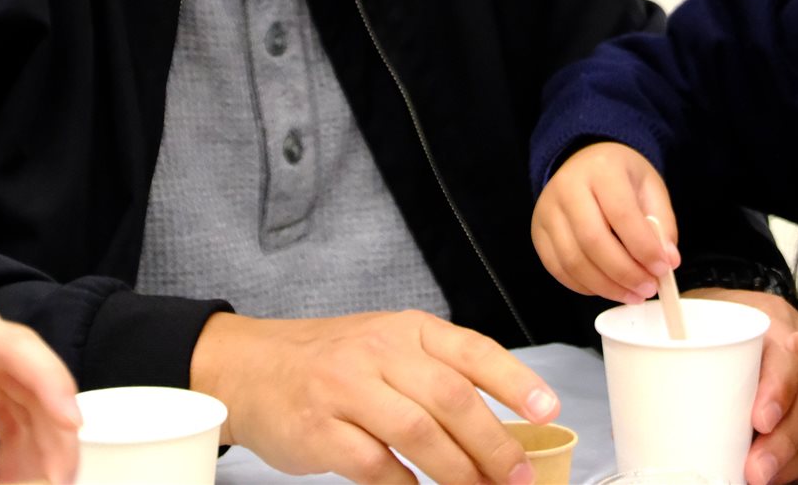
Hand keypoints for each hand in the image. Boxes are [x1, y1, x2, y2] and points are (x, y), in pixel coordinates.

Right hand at [190, 309, 560, 484]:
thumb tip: (504, 422)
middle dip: (494, 443)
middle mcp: (378, 352)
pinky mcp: (319, 430)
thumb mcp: (387, 345)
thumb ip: (437, 373)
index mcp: (406, 329)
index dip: (515, 381)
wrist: (249, 368)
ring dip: (458, 470)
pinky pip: (374, 464)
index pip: (472, 350)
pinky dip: (404, 484)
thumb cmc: (331, 361)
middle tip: (519, 475)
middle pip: (452, 398)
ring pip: (418, 432)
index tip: (547, 410)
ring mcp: (346, 389)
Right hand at [530, 142, 678, 303]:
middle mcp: (567, 187)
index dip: (643, 247)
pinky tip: (608, 287)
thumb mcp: (651, 188)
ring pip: (573, 261)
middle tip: (648, 289)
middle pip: (593, 241)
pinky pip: (558, 270)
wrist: (585, 162)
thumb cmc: (621, 177)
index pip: (621, 214)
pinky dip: (585, 286)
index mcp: (602, 170)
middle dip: (624, 273)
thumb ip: (662, 224)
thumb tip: (668, 261)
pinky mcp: (537, 233)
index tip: (662, 269)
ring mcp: (547, 211)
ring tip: (632, 294)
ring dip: (606, 286)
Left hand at [684, 289, 797, 484]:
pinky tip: (787, 478)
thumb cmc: (715, 317)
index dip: (777, 390)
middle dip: (784, 442)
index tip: (759, 420)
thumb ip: (678, 354)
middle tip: (756, 472)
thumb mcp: (698, 318)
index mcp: (773, 324)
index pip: (784, 356)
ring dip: (795, 458)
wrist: (742, 307)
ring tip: (766, 480)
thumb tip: (630, 410)